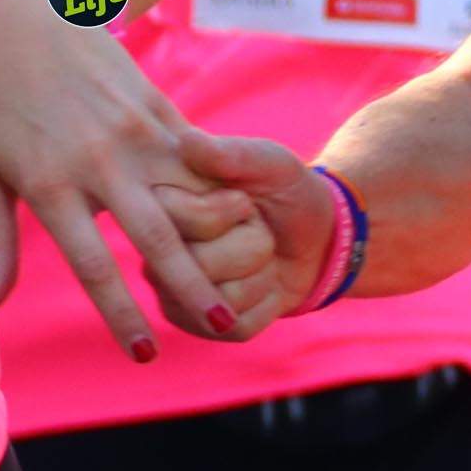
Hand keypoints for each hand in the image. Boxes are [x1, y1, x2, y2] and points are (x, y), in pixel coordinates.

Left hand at [0, 0, 272, 356]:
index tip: (145, 355)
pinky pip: (198, 160)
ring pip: (191, 200)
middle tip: (221, 329)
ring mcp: (136, 133)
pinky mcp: (160, 109)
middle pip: (157, 238)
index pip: (93, 264)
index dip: (122, 315)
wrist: (33, 14)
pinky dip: (222, 196)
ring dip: (220, 247)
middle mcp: (99, 162)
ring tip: (240, 289)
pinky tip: (244, 230)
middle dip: (192, 288)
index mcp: (51, 184)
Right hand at [169, 135, 344, 339]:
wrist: (317, 234)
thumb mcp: (269, 161)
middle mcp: (153, 247)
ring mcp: (168, 289)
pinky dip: (267, 304)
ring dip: (261, 275)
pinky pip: (235, 327)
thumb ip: (232, 153)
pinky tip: (263, 284)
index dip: (231, 211)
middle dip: (252, 246)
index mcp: (161, 200)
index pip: (183, 218)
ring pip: (220, 303)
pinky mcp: (191, 323)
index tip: (241, 198)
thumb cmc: (283, 188)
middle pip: (200, 265)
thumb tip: (188, 142)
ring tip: (260, 255)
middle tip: (257, 228)